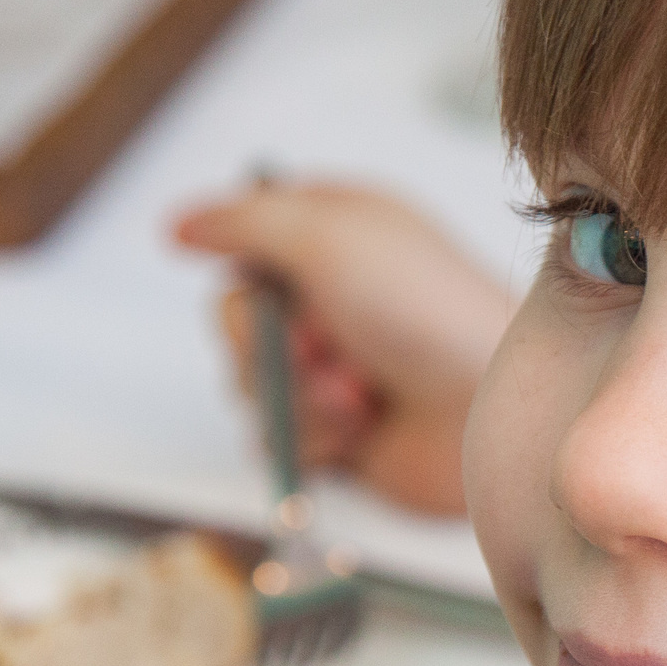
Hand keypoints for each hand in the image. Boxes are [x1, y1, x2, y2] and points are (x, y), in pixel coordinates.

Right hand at [174, 181, 515, 516]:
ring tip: (361, 395)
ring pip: (251, 389)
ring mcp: (338, 371)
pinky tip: (365, 428)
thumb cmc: (426, 310)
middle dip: (272, 345)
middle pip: (238, 323)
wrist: (490, 407)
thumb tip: (177, 224)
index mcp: (336, 238)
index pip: (247, 243)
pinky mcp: (344, 436)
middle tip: (327, 347)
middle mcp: (334, 301)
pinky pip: (279, 443)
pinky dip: (315, 439)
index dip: (249, 269)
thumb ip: (243, 222)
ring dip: (300, 397)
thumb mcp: (328, 236)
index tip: (276, 280)